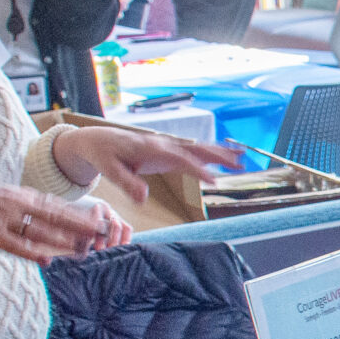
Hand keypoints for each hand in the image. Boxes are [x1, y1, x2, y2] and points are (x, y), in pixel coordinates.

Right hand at [0, 179, 128, 264]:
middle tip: (101, 233)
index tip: (100, 219)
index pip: (56, 205)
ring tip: (82, 250)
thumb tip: (43, 221)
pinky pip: (16, 245)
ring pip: (39, 231)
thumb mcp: (2, 198)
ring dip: (62, 241)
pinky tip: (47, 260)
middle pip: (55, 216)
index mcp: (21, 196)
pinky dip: (32, 252)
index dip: (78, 214)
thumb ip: (24, 209)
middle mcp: (17, 205)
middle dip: (79, 224)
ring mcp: (5, 220)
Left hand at [52, 124, 241, 202]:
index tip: (214, 181)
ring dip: (220, 152)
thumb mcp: (109, 170)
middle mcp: (162, 144)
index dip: (198, 169)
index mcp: (151, 148)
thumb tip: (143, 198)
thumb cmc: (103, 155)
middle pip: (196, 148)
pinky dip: (210, 153)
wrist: (97, 140)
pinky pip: (192, 151)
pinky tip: (224, 157)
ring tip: (242, 159)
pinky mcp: (167, 150)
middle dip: (219, 155)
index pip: (180, 158)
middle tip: (240, 163)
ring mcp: (166, 146)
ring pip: (197, 148)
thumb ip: (127, 183)